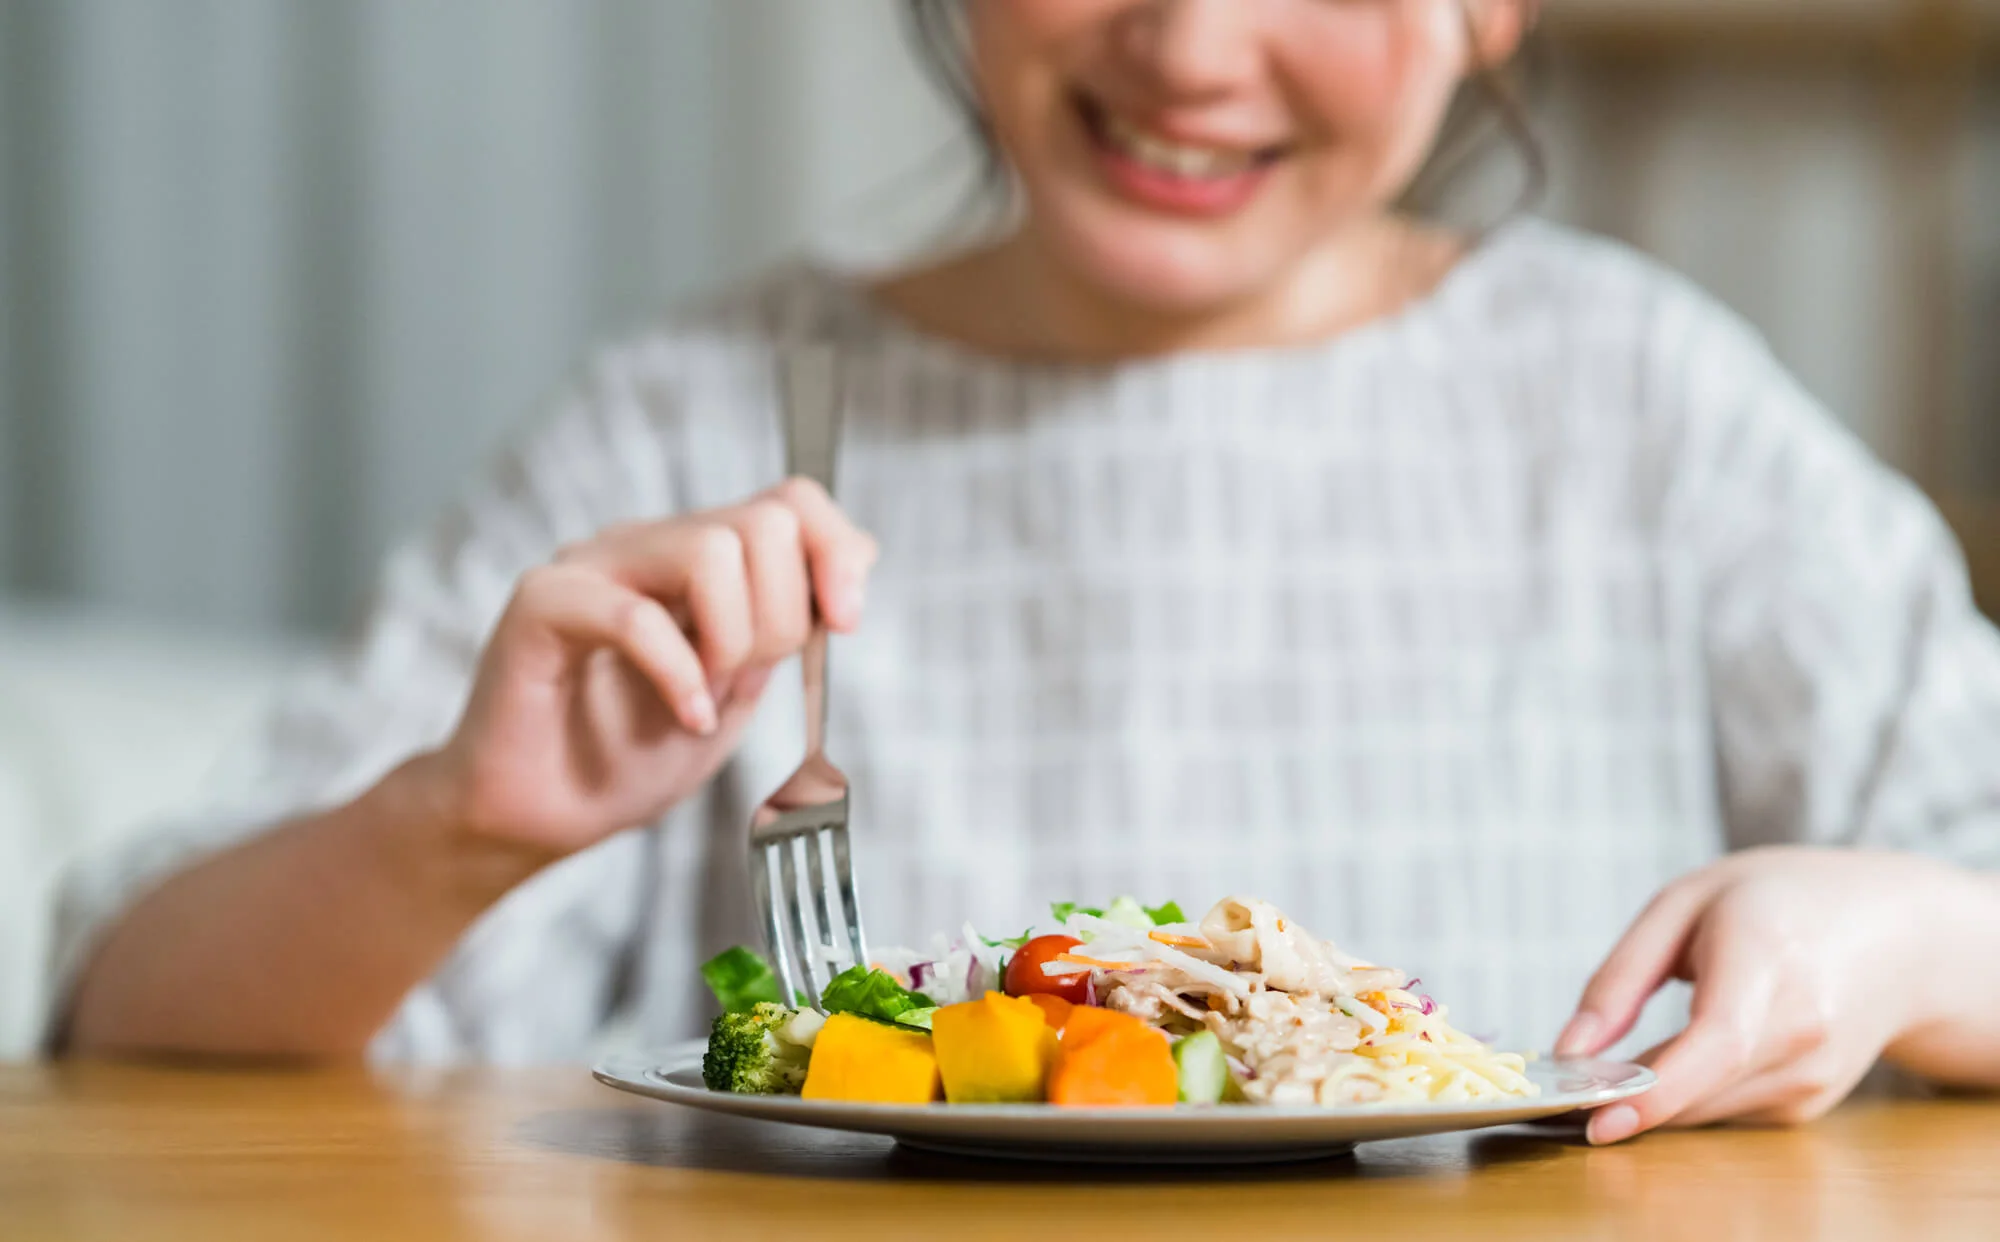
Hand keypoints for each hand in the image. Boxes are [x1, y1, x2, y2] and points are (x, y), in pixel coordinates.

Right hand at [414, 477, 876, 868]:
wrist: (533, 817)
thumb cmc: (626, 759)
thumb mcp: (738, 695)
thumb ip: (785, 632)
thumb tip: (851, 570)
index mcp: (695, 557)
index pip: (791, 500)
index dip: (836, 551)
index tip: (846, 622)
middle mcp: (647, 545)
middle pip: (764, 521)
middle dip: (781, 615)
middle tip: (742, 681)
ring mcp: (592, 566)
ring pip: (711, 550)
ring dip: (731, 640)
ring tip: (705, 697)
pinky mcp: (542, 603)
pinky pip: (635, 614)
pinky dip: (678, 674)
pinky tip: (684, 717)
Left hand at [1555, 847, 1960, 1143]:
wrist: (1897, 936)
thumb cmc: (1778, 903)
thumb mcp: (1685, 903)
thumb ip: (1621, 976)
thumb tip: (1570, 1049)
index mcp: (1769, 955)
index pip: (1718, 1041)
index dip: (1656, 1087)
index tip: (1595, 1113)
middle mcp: (1804, 1024)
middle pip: (1701, 1088)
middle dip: (1626, 1099)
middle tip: (1563, 1088)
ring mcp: (1814, 1072)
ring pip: (1705, 1111)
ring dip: (1651, 1100)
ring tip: (1614, 1066)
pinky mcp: (1810, 1102)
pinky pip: (1724, 1110)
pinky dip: (1687, 1094)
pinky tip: (1685, 1055)